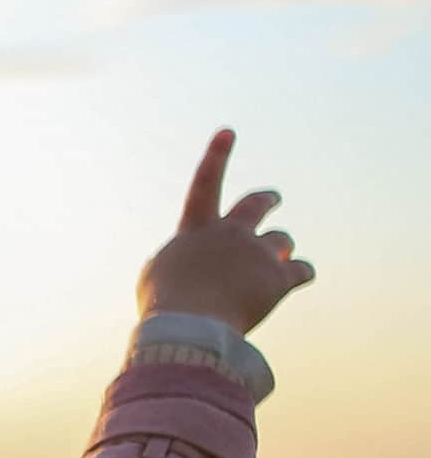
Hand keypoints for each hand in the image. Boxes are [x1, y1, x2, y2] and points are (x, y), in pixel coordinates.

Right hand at [137, 128, 314, 335]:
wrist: (190, 326)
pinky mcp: (279, 278)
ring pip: (282, 241)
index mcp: (196, 230)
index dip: (216, 156)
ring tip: (276, 264)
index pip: (205, 185)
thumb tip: (190, 264)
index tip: (228, 131)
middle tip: (274, 199)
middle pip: (257, 204)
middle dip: (267, 199)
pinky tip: (299, 279)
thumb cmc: (164, 306)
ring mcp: (257, 253)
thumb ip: (175, 261)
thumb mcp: (155, 278)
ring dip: (281, 250)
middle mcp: (230, 233)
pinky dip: (301, 274)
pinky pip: (303, 271)